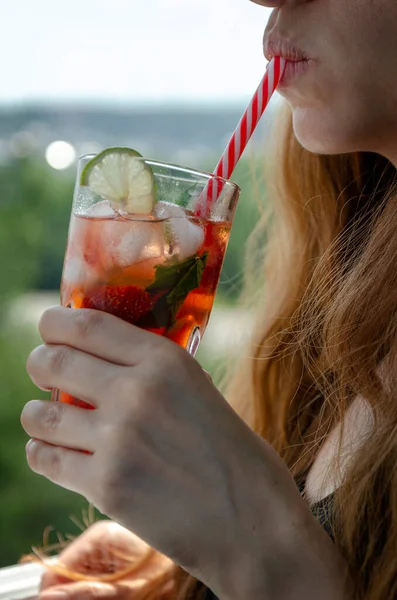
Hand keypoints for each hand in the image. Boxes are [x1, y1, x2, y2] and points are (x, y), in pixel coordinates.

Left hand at [22, 307, 334, 597]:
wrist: (253, 523)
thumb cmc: (232, 454)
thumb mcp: (198, 390)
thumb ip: (150, 371)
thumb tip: (97, 360)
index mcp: (166, 360)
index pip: (85, 324)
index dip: (55, 322)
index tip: (49, 327)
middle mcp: (136, 393)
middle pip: (53, 362)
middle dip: (40, 362)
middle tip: (43, 367)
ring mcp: (118, 441)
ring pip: (40, 415)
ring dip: (37, 414)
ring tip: (45, 416)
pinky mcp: (106, 487)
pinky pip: (46, 460)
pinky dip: (41, 453)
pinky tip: (51, 452)